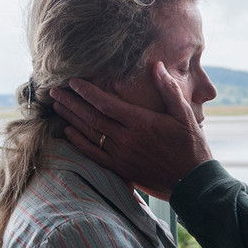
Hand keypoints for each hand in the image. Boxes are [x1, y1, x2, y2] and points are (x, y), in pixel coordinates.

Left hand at [49, 62, 212, 198]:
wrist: (192, 182)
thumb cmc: (191, 146)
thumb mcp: (185, 115)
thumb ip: (169, 90)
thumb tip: (156, 66)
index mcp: (141, 123)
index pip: (106, 104)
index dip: (87, 92)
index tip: (73, 82)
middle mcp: (127, 139)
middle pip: (92, 117)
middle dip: (72, 103)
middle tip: (55, 92)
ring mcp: (121, 155)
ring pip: (89, 134)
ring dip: (71, 119)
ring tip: (57, 106)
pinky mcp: (120, 169)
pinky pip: (93, 154)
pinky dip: (79, 142)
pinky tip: (68, 132)